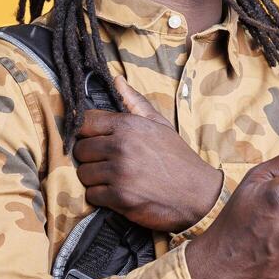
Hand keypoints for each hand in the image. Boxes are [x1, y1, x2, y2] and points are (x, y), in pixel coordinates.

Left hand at [72, 75, 224, 232]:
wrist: (198, 193)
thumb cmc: (177, 158)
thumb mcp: (159, 125)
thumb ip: (135, 102)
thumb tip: (116, 80)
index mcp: (129, 126)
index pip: (84, 122)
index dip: (85, 131)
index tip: (92, 138)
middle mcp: (121, 147)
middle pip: (80, 150)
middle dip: (90, 156)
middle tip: (106, 161)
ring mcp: (119, 173)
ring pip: (83, 173)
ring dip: (95, 178)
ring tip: (113, 178)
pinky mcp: (120, 198)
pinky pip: (92, 195)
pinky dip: (102, 196)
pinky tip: (118, 192)